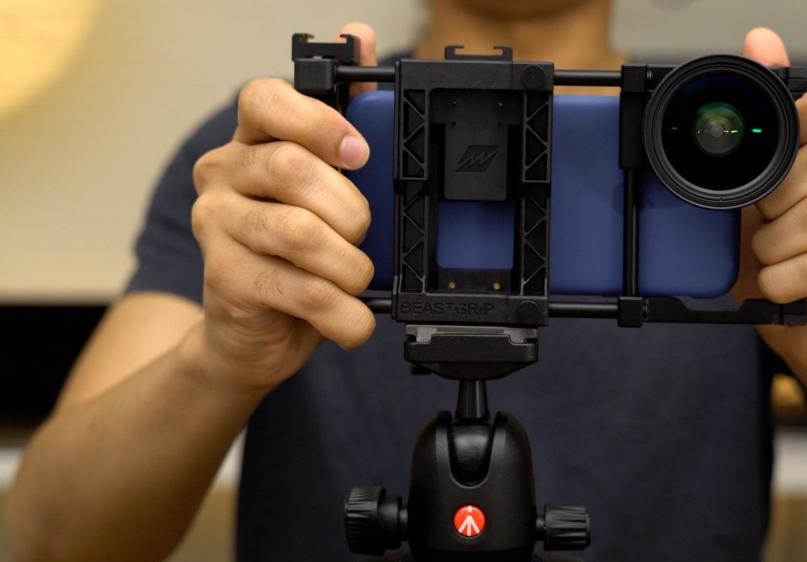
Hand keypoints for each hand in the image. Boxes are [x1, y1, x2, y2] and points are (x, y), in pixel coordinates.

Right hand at [184, 23, 379, 390]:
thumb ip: (346, 120)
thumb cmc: (297, 254)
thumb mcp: (328, 189)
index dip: (315, 120)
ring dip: (349, 263)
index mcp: (252, 143)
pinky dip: (343, 310)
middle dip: (348, 207)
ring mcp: (217, 227)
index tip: (359, 151)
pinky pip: (299, 289)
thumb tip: (358, 33)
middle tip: (364, 233)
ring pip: (298, 232)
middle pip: (290, 169)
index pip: (263, 100)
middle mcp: (224, 176)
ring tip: (359, 279)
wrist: (254, 331)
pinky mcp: (224, 280)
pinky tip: (355, 320)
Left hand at [733, 28, 806, 390]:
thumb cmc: (788, 261)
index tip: (784, 132)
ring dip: (776, 242)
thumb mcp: (757, 196)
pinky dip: (789, 276)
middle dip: (775, 194)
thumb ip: (762, 129)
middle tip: (761, 221)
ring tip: (770, 258)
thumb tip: (760, 40)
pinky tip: (781, 285)